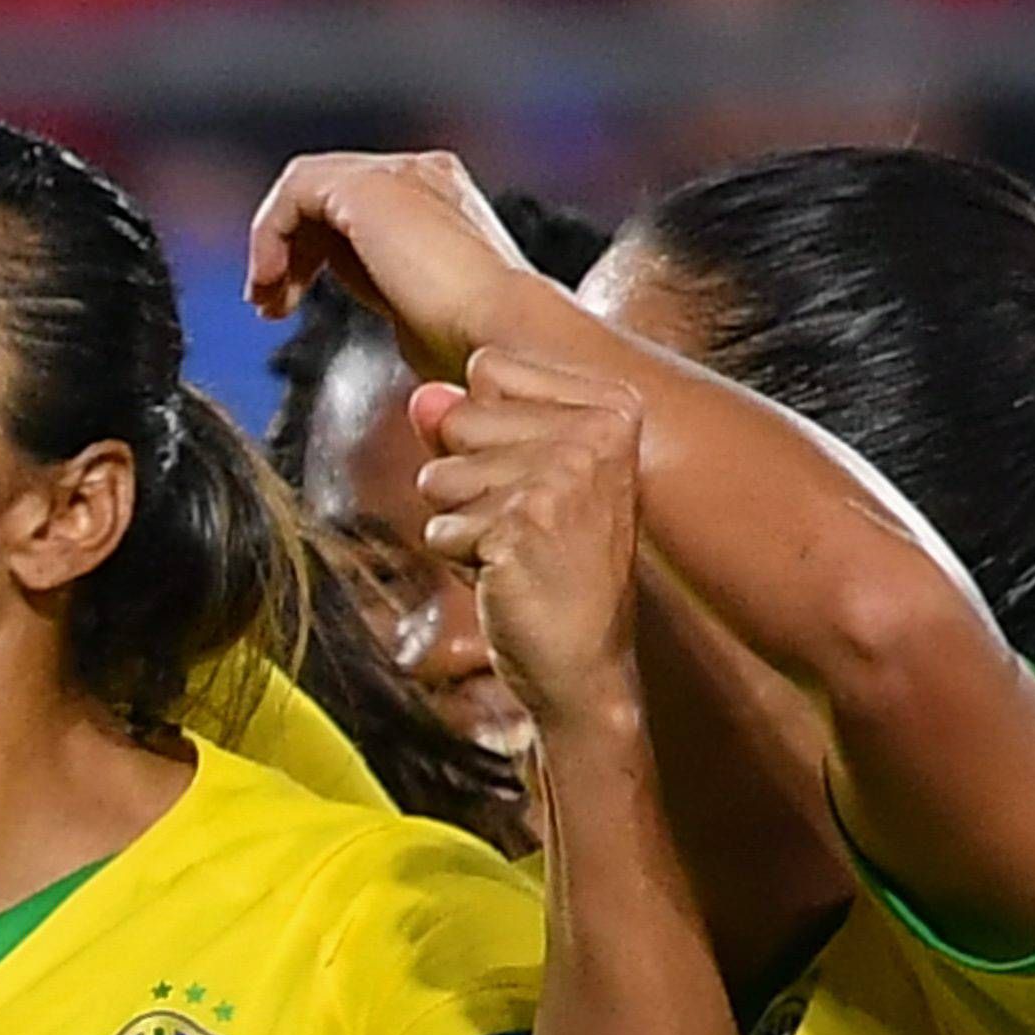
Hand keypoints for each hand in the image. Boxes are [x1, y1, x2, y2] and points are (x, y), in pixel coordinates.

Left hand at [247, 151, 539, 380]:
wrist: (504, 338)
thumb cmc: (479, 348)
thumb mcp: (424, 318)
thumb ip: (393, 295)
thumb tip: (383, 315)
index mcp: (445, 201)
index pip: (361, 209)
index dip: (317, 254)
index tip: (292, 305)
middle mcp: (426, 176)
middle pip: (331, 194)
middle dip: (292, 248)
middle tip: (270, 303)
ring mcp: (400, 174)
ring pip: (309, 188)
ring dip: (275, 243)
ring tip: (266, 298)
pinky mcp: (370, 185)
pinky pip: (296, 191)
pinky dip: (271, 235)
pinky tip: (271, 284)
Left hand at [411, 354, 644, 722]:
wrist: (586, 667)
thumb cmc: (556, 569)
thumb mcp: (517, 482)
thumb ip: (467, 427)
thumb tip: (422, 396)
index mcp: (613, 407)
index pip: (489, 367)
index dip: (485, 430)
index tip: (537, 482)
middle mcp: (596, 433)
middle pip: (458, 417)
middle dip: (466, 480)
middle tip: (525, 527)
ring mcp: (563, 477)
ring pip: (440, 474)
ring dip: (461, 523)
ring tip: (516, 553)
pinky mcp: (523, 524)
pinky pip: (439, 527)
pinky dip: (459, 561)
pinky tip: (508, 579)